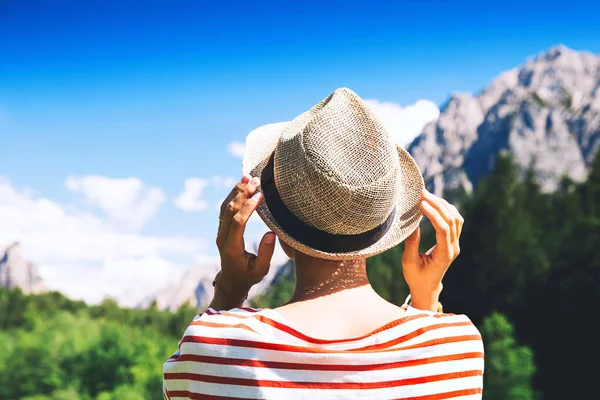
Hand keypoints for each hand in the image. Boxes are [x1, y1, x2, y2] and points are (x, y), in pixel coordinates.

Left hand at [215, 175, 276, 296]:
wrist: (232, 281)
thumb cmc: (249, 276)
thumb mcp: (261, 270)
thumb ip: (265, 253)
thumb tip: (271, 233)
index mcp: (232, 248)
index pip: (238, 222)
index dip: (249, 207)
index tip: (261, 195)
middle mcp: (222, 238)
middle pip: (229, 211)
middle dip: (242, 193)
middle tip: (256, 181)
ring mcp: (220, 232)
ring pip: (225, 207)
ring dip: (236, 191)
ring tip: (249, 177)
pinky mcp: (222, 228)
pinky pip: (225, 208)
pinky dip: (233, 195)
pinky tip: (243, 185)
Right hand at [402, 190, 463, 306]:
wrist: (427, 287)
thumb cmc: (416, 277)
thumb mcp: (409, 262)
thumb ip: (411, 244)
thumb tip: (413, 224)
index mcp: (444, 255)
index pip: (443, 230)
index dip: (434, 215)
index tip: (421, 203)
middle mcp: (454, 248)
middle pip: (452, 220)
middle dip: (438, 205)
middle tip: (422, 193)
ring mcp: (455, 244)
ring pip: (456, 218)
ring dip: (443, 205)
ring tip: (427, 195)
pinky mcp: (453, 240)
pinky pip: (455, 221)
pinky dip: (446, 209)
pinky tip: (435, 202)